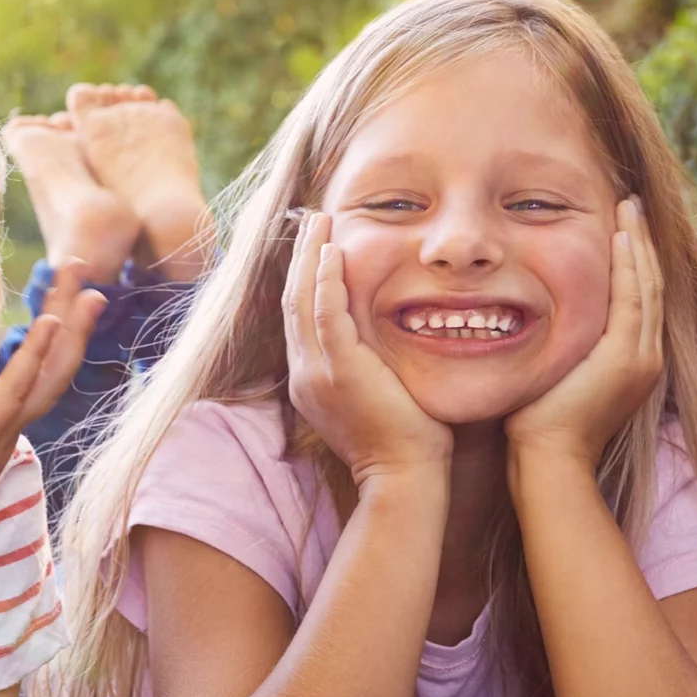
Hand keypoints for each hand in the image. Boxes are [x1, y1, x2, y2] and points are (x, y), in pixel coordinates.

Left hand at [0, 261, 105, 560]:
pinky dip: (35, 355)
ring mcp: (3, 426)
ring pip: (49, 370)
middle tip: (83, 272)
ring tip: (84, 288)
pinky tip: (48, 324)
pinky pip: (18, 388)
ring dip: (67, 327)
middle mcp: (11, 421)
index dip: (52, 328)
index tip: (61, 293)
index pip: (36, 365)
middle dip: (70, 316)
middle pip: (56, 361)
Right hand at [282, 211, 449, 483]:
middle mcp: (304, 373)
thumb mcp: (378, 396)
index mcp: (310, 379)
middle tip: (312, 219)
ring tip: (319, 221)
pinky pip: (323, 313)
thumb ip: (371, 364)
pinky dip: (324, 279)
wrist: (404, 476)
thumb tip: (386, 338)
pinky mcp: (338, 370)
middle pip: (291, 301)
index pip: (299, 317)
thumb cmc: (405, 442)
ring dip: (309, 256)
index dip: (304, 277)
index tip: (317, 246)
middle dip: (300, 256)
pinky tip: (332, 251)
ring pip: (300, 300)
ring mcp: (315, 372)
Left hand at [506, 198, 663, 464]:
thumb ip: (561, 348)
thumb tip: (533, 320)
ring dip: (637, 243)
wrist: (549, 463)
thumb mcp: (555, 376)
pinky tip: (621, 235)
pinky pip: (634, 297)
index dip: (634, 259)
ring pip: (646, 285)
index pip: (638, 298)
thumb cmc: (537, 429)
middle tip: (632, 204)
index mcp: (632, 362)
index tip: (623, 226)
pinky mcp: (627, 357)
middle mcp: (646, 357)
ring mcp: (641, 357)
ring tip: (629, 207)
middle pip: (649, 284)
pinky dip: (630, 264)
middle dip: (641, 242)